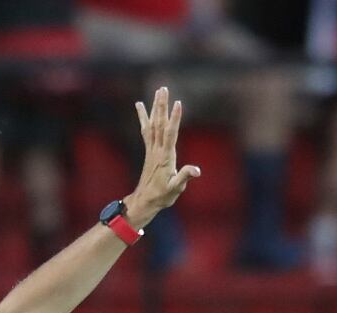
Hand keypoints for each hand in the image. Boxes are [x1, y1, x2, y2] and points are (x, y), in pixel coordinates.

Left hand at [126, 87, 200, 226]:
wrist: (145, 201)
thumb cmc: (162, 196)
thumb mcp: (176, 189)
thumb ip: (185, 177)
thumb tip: (196, 171)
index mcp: (165, 157)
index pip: (170, 134)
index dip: (174, 119)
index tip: (178, 103)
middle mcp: (157, 150)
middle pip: (160, 124)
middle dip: (162, 106)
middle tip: (163, 89)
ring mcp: (152, 149)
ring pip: (153, 124)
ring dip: (156, 107)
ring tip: (158, 91)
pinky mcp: (149, 150)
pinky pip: (146, 130)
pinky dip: (144, 117)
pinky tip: (140, 105)